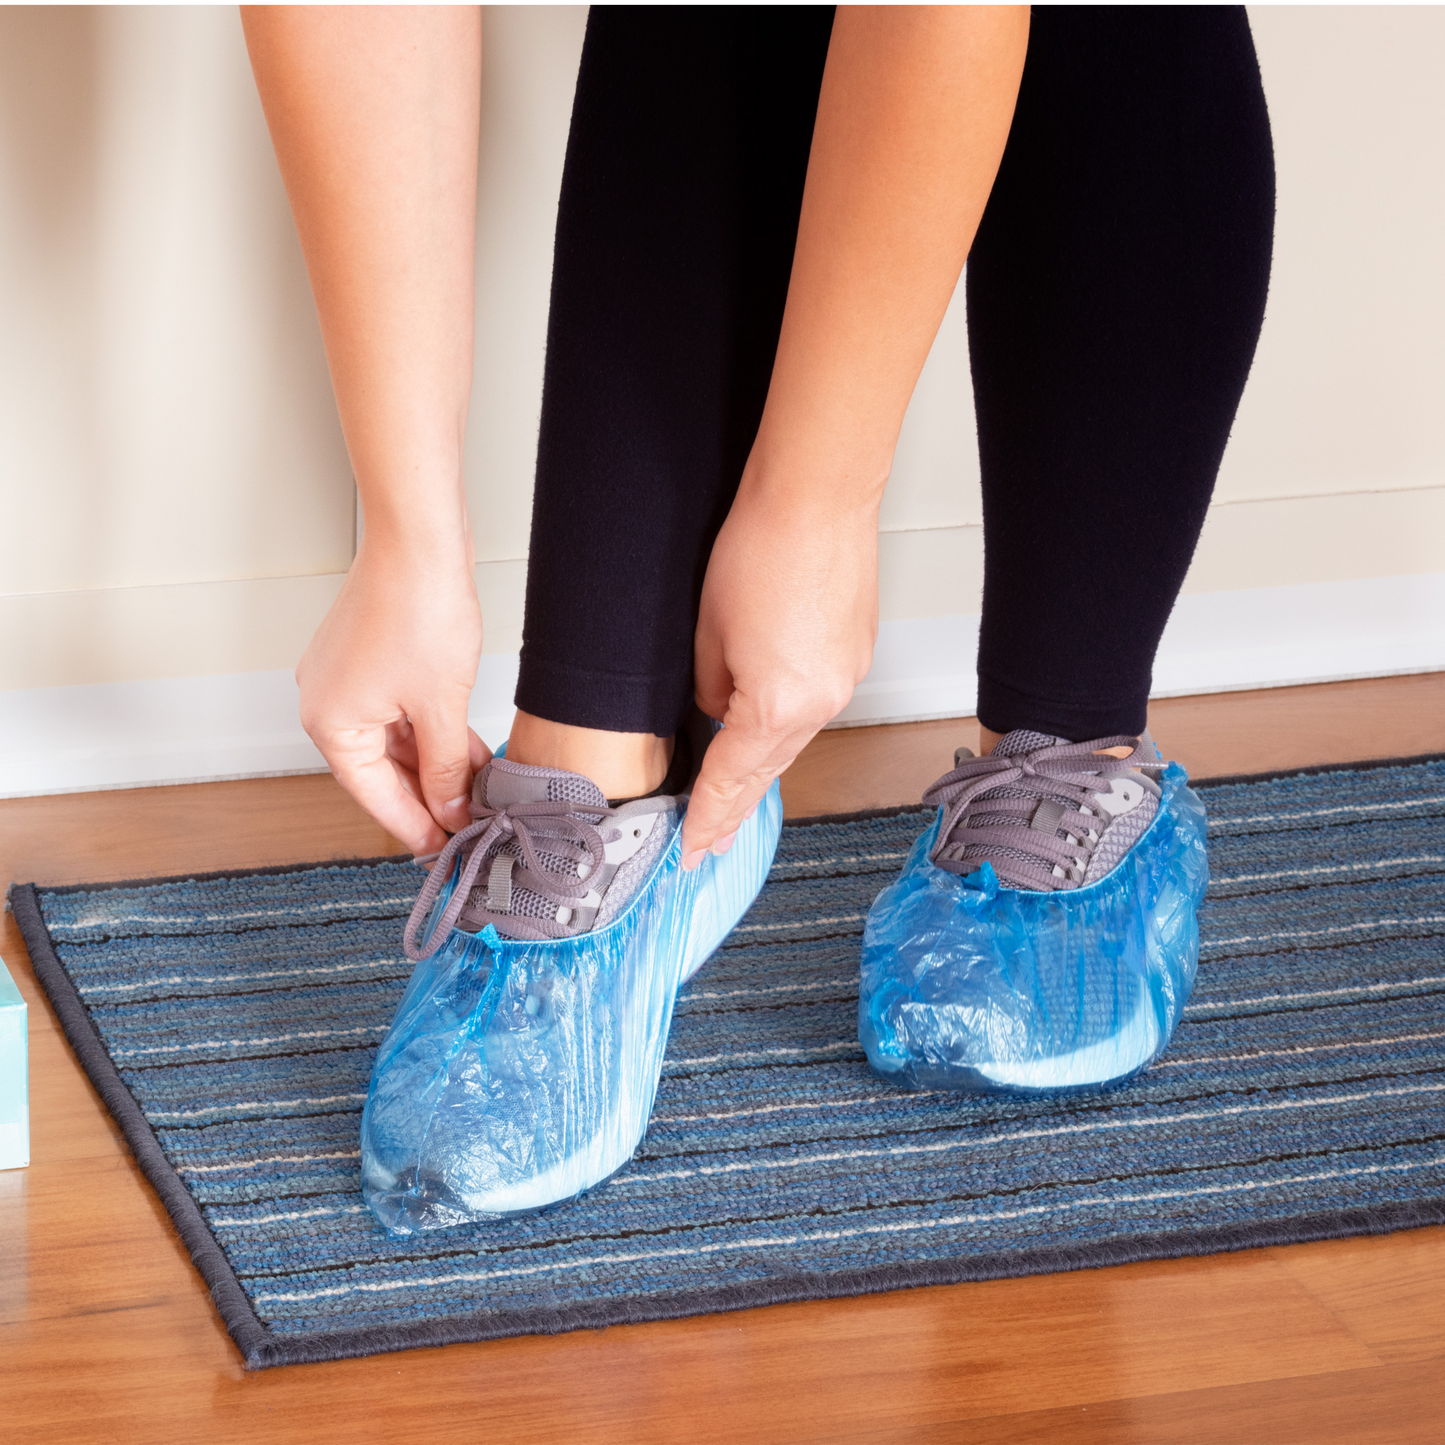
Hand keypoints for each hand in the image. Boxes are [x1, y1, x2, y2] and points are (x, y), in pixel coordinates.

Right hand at [297, 538, 487, 855]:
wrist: (419, 540)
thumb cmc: (419, 609)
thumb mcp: (442, 707)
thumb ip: (445, 767)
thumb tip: (450, 808)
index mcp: (330, 723)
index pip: (373, 795)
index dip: (414, 825)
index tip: (442, 850)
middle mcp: (326, 702)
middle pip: (380, 770)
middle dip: (428, 795)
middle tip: (466, 824)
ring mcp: (345, 680)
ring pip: (393, 742)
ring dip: (434, 764)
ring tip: (476, 790)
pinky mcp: (368, 660)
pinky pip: (398, 713)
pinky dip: (429, 733)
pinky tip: (465, 751)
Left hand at [686, 483, 877, 865]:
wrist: (815, 495)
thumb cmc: (759, 547)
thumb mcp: (705, 632)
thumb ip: (709, 688)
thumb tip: (717, 709)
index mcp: (776, 706)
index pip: (730, 780)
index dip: (706, 819)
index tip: (692, 854)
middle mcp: (820, 702)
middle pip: (768, 771)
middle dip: (736, 810)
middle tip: (712, 846)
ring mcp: (844, 679)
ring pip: (792, 738)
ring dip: (761, 764)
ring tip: (736, 798)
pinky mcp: (854, 654)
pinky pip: (813, 704)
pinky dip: (786, 723)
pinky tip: (769, 728)